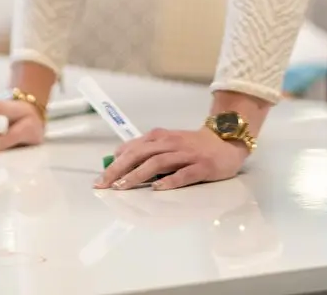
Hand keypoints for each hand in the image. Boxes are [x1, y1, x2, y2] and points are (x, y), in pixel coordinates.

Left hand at [95, 127, 248, 191]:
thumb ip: (146, 150)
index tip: (101, 178)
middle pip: (140, 155)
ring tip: (124, 187)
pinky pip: (184, 174)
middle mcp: (170, 143)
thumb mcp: (166, 142)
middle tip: (105, 185)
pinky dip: (170, 181)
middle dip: (120, 170)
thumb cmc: (192, 145)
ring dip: (138, 175)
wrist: (225, 140)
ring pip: (158, 163)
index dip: (115, 163)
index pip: (132, 149)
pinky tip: (158, 189)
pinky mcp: (201, 166)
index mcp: (160, 137)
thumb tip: (119, 158)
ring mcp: (186, 154)